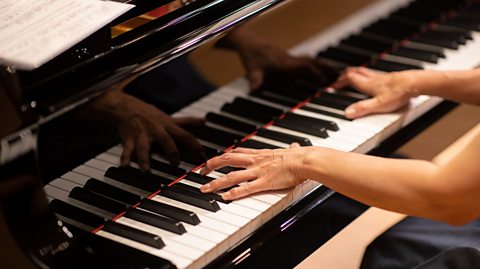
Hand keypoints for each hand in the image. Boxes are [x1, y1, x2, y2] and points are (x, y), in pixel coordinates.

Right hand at [91, 89, 203, 170]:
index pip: (185, 135)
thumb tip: (204, 122)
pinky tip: (125, 165)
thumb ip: (186, 122)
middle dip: (171, 152)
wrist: (126, 107)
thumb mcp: (169, 118)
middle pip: (166, 140)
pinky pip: (127, 150)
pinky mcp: (129, 140)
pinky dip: (125, 157)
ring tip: (146, 171)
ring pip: (144, 148)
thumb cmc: (150, 115)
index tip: (202, 156)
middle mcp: (156, 131)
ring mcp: (142, 136)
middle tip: (175, 164)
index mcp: (167, 126)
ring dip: (144, 160)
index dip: (194, 145)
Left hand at [200, 144, 312, 199]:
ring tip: (205, 189)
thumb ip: (290, 149)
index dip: (223, 156)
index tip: (214, 160)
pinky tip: (224, 197)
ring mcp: (258, 172)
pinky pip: (245, 188)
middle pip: (227, 160)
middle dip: (211, 166)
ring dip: (216, 182)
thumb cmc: (302, 157)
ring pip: (231, 176)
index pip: (236, 151)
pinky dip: (233, 193)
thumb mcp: (292, 151)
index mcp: (260, 154)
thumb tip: (296, 147)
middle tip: (201, 172)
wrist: (306, 160)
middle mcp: (255, 161)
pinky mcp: (264, 183)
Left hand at [218, 27, 337, 90]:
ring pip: (312, 61)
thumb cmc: (252, 57)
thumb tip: (254, 89)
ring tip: (338, 73)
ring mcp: (291, 58)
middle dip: (326, 69)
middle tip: (342, 76)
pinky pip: (307, 61)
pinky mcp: (290, 58)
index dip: (314, 74)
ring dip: (325, 66)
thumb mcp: (252, 70)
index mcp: (284, 64)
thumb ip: (255, 80)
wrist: (249, 43)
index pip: (303, 68)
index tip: (325, 81)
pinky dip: (317, 64)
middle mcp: (290, 60)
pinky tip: (323, 68)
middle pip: (312, 63)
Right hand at [333, 67, 416, 118]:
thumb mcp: (379, 104)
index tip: (334, 84)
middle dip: (347, 74)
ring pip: (367, 72)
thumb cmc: (399, 93)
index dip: (341, 81)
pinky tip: (375, 79)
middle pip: (357, 73)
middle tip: (341, 77)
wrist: (416, 83)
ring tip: (354, 73)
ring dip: (358, 72)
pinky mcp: (392, 78)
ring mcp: (384, 77)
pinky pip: (377, 74)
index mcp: (369, 85)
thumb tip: (347, 113)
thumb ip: (362, 109)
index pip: (351, 80)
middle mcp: (375, 79)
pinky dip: (370, 74)